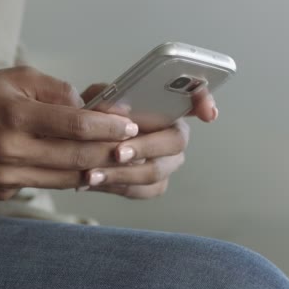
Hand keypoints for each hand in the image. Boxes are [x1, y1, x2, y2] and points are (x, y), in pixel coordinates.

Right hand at [0, 67, 139, 199]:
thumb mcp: (18, 78)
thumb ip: (58, 91)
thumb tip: (94, 109)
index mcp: (15, 116)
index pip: (76, 126)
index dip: (108, 127)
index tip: (129, 126)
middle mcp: (9, 151)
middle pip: (76, 158)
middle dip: (109, 152)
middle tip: (131, 147)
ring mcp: (4, 176)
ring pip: (64, 179)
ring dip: (93, 169)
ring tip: (112, 159)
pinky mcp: (1, 191)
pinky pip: (42, 185)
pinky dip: (63, 177)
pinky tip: (77, 168)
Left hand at [78, 83, 218, 198]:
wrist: (80, 144)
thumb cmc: (94, 116)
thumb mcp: (95, 99)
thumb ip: (105, 99)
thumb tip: (117, 109)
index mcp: (166, 107)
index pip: (197, 98)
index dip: (205, 102)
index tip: (208, 114)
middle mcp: (173, 134)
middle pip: (174, 141)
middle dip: (145, 147)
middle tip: (117, 152)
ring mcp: (167, 162)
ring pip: (155, 171)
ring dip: (123, 173)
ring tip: (92, 174)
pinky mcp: (154, 185)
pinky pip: (142, 190)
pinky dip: (116, 186)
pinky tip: (93, 182)